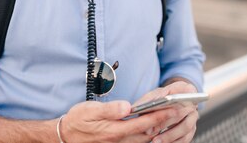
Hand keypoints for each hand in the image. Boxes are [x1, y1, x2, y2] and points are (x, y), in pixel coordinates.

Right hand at [60, 99, 181, 142]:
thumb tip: (127, 107)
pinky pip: (139, 142)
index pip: (144, 123)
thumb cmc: (78, 120)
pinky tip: (156, 129)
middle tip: (181, 111)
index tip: (174, 108)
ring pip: (146, 140)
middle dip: (166, 122)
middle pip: (149, 133)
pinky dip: (150, 136)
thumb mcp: (90, 110)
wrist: (66, 136)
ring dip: (160, 129)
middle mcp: (120, 140)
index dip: (161, 115)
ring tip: (173, 118)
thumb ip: (110, 109)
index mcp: (115, 130)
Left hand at [132, 81, 199, 142]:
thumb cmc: (159, 99)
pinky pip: (186, 138)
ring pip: (185, 127)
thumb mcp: (152, 95)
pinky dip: (175, 142)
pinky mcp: (192, 129)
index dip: (170, 98)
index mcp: (184, 88)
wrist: (167, 105)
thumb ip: (148, 100)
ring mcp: (193, 116)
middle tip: (150, 130)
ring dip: (170, 135)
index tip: (158, 107)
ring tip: (155, 141)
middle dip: (165, 122)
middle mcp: (192, 102)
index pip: (181, 91)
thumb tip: (140, 108)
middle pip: (181, 111)